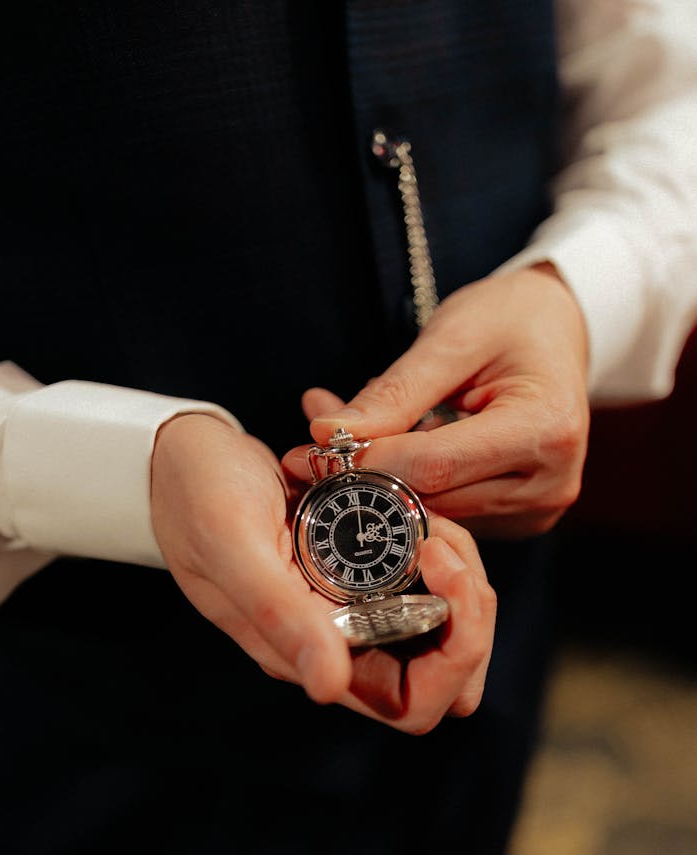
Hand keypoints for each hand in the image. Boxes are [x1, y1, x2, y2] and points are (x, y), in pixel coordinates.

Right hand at [151, 414, 495, 732]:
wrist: (182, 454)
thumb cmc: (196, 495)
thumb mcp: (233, 546)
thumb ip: (279, 616)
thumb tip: (329, 689)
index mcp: (309, 652)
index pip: (414, 702)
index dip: (455, 653)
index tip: (442, 569)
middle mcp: (337, 638)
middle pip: (443, 661)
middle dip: (469, 606)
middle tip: (444, 539)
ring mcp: (348, 602)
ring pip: (442, 616)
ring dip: (456, 567)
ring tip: (429, 513)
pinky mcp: (354, 566)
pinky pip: (421, 570)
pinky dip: (432, 536)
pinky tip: (411, 497)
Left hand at [287, 264, 589, 538]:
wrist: (557, 331)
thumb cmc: (509, 320)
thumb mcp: (452, 337)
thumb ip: (395, 392)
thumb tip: (329, 434)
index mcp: (547, 430)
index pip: (438, 465)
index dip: (371, 460)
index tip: (312, 450)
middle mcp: (550, 482)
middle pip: (434, 497)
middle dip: (368, 473)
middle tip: (312, 444)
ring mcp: (538, 508)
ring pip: (435, 510)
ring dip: (385, 480)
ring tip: (350, 435)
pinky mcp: (520, 518)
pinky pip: (449, 511)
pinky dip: (412, 485)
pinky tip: (394, 449)